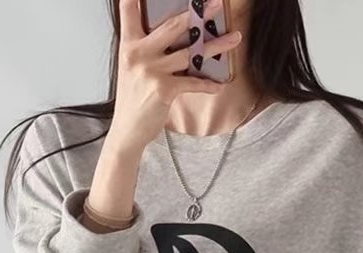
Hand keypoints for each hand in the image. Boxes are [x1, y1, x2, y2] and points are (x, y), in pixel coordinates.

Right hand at [107, 0, 241, 155]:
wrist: (127, 130)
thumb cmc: (134, 97)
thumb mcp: (132, 67)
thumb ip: (146, 47)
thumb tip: (175, 32)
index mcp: (128, 43)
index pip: (129, 8)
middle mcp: (138, 52)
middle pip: (173, 25)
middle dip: (198, 13)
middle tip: (217, 3)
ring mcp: (151, 70)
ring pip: (190, 52)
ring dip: (216, 46)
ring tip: (235, 38)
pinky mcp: (163, 89)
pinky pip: (192, 82)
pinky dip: (207, 84)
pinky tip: (219, 85)